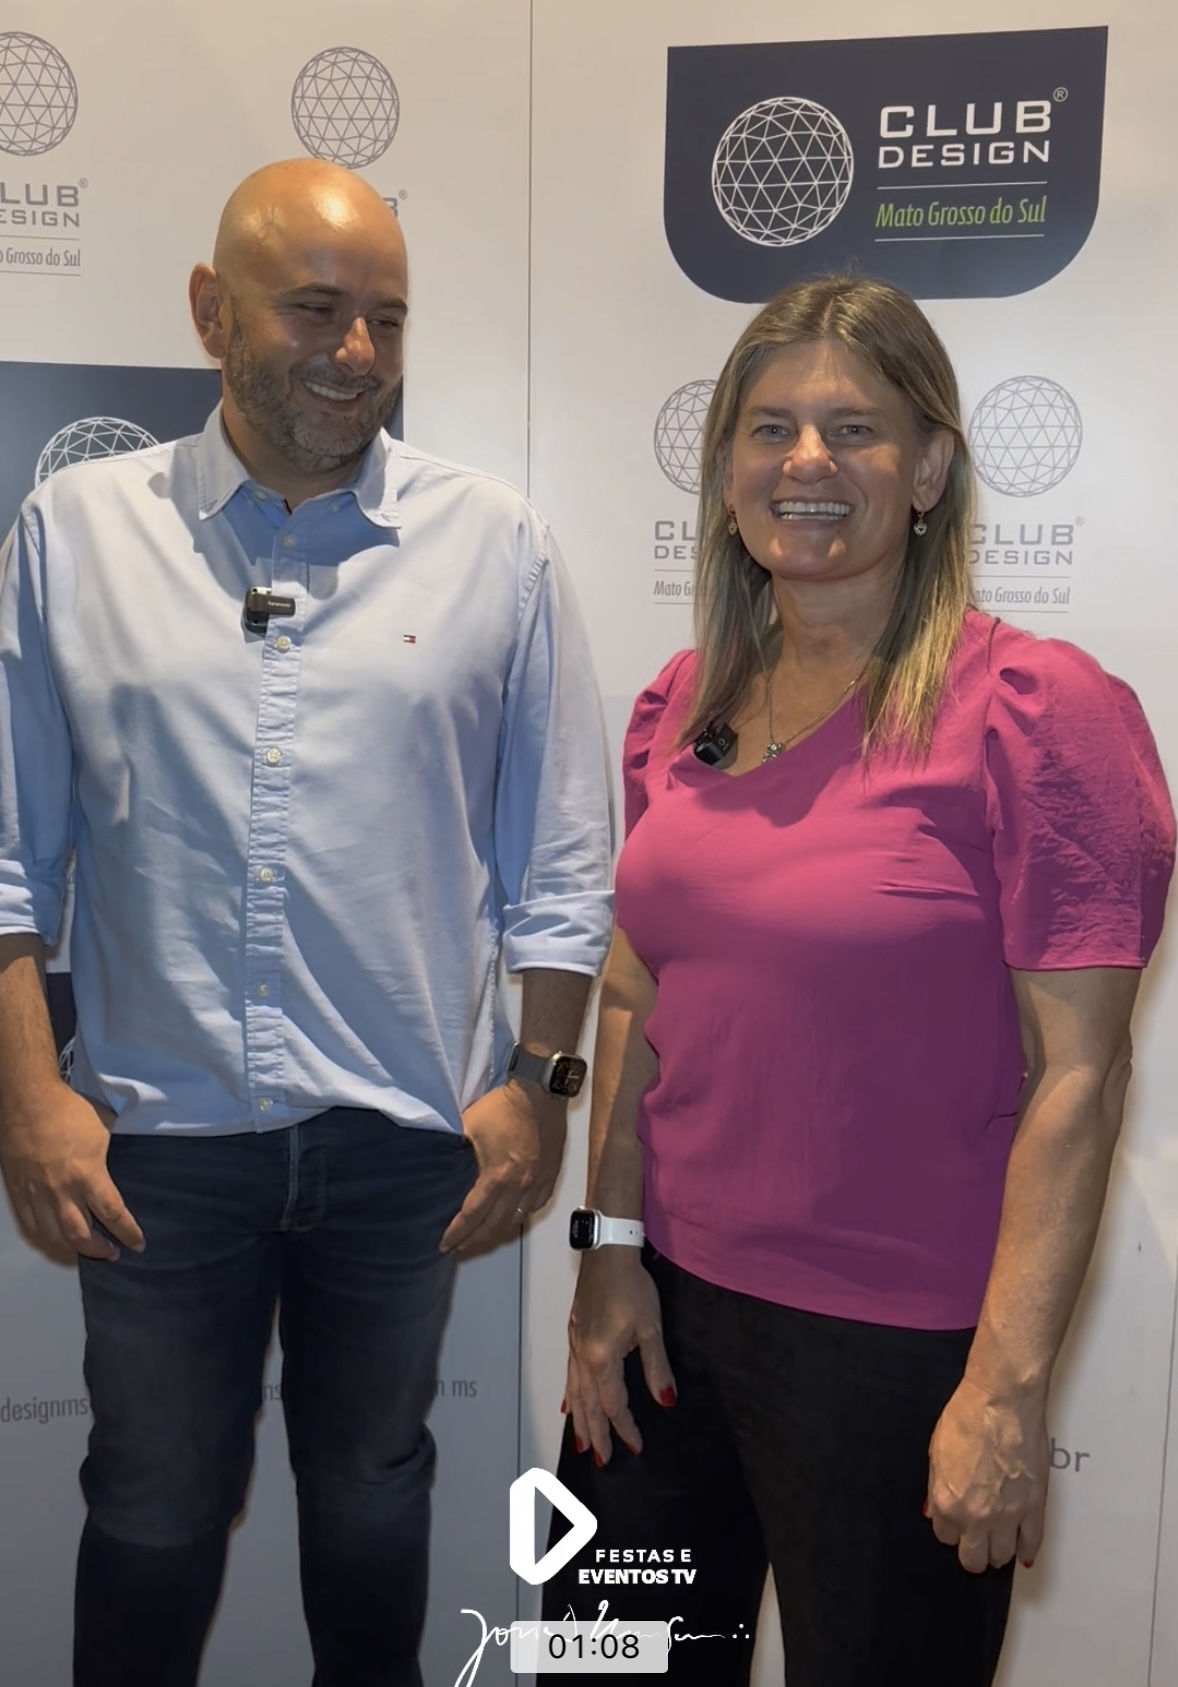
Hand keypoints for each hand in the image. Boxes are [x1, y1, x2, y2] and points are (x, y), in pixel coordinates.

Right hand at [0, 1084, 143, 1262]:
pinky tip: (56, 1235)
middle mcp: (61, 1191)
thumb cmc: (69, 1112)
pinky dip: (46, 1236)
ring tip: (85, 1247)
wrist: (27, 1100)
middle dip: (99, 1250)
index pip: (112, 1214)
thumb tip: (109, 1173)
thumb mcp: (100, 1134)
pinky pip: (30, 1225)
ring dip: (72, 1247)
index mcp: (87, 1175)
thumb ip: (103, 1161)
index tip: (138, 1244)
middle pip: (80, 1236)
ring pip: (53, 1236)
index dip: (128, 1232)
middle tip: (112, 1252)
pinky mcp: (17, 1191)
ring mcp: (35, 1194)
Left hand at [440, 1080, 566, 1256]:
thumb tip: (439, 1166)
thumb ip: (454, 1149)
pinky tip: (510, 1217)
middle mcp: (520, 1185)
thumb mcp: (468, 1125)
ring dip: (497, 1232)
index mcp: (498, 1175)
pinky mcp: (551, 1175)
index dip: (457, 1233)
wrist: (540, 1091)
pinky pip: (535, 1206)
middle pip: (495, 1225)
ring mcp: (539, 1182)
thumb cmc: (502, 1106)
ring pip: (516, 1219)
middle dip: (474, 1241)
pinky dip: (520, 1215)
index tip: (444, 1245)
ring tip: (481, 1236)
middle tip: (458, 1248)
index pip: (473, 1215)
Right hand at [565, 1249, 674, 1464]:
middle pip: (588, 1404)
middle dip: (596, 1433)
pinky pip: (569, 1374)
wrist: (607, 1253)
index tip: (635, 1447)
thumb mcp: (651, 1328)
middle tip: (600, 1460)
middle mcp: (583, 1357)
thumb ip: (657, 1368)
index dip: (625, 1427)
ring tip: (582, 1442)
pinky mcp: (573, 1333)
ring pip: (575, 1391)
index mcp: (602, 1359)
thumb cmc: (633, 1288)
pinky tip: (570, 1401)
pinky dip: (570, 1393)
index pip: (614, 1404)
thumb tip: (666, 1402)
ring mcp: (574, 1345)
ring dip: (580, 1419)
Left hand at [926, 1376, 1049, 1571]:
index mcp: (947, 1502)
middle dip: (972, 1550)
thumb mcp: (936, 1451)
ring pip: (1002, 1557)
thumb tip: (936, 1510)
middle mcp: (976, 1516)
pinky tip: (1022, 1550)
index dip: (950, 1528)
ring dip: (998, 1551)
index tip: (955, 1522)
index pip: (945, 1537)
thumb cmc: (968, 1417)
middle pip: (973, 1558)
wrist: (1001, 1401)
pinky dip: (1026, 1550)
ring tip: (997, 1540)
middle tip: (976, 1539)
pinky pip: (1032, 1543)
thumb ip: (936, 1487)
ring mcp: (1008, 1515)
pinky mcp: (1034, 1507)